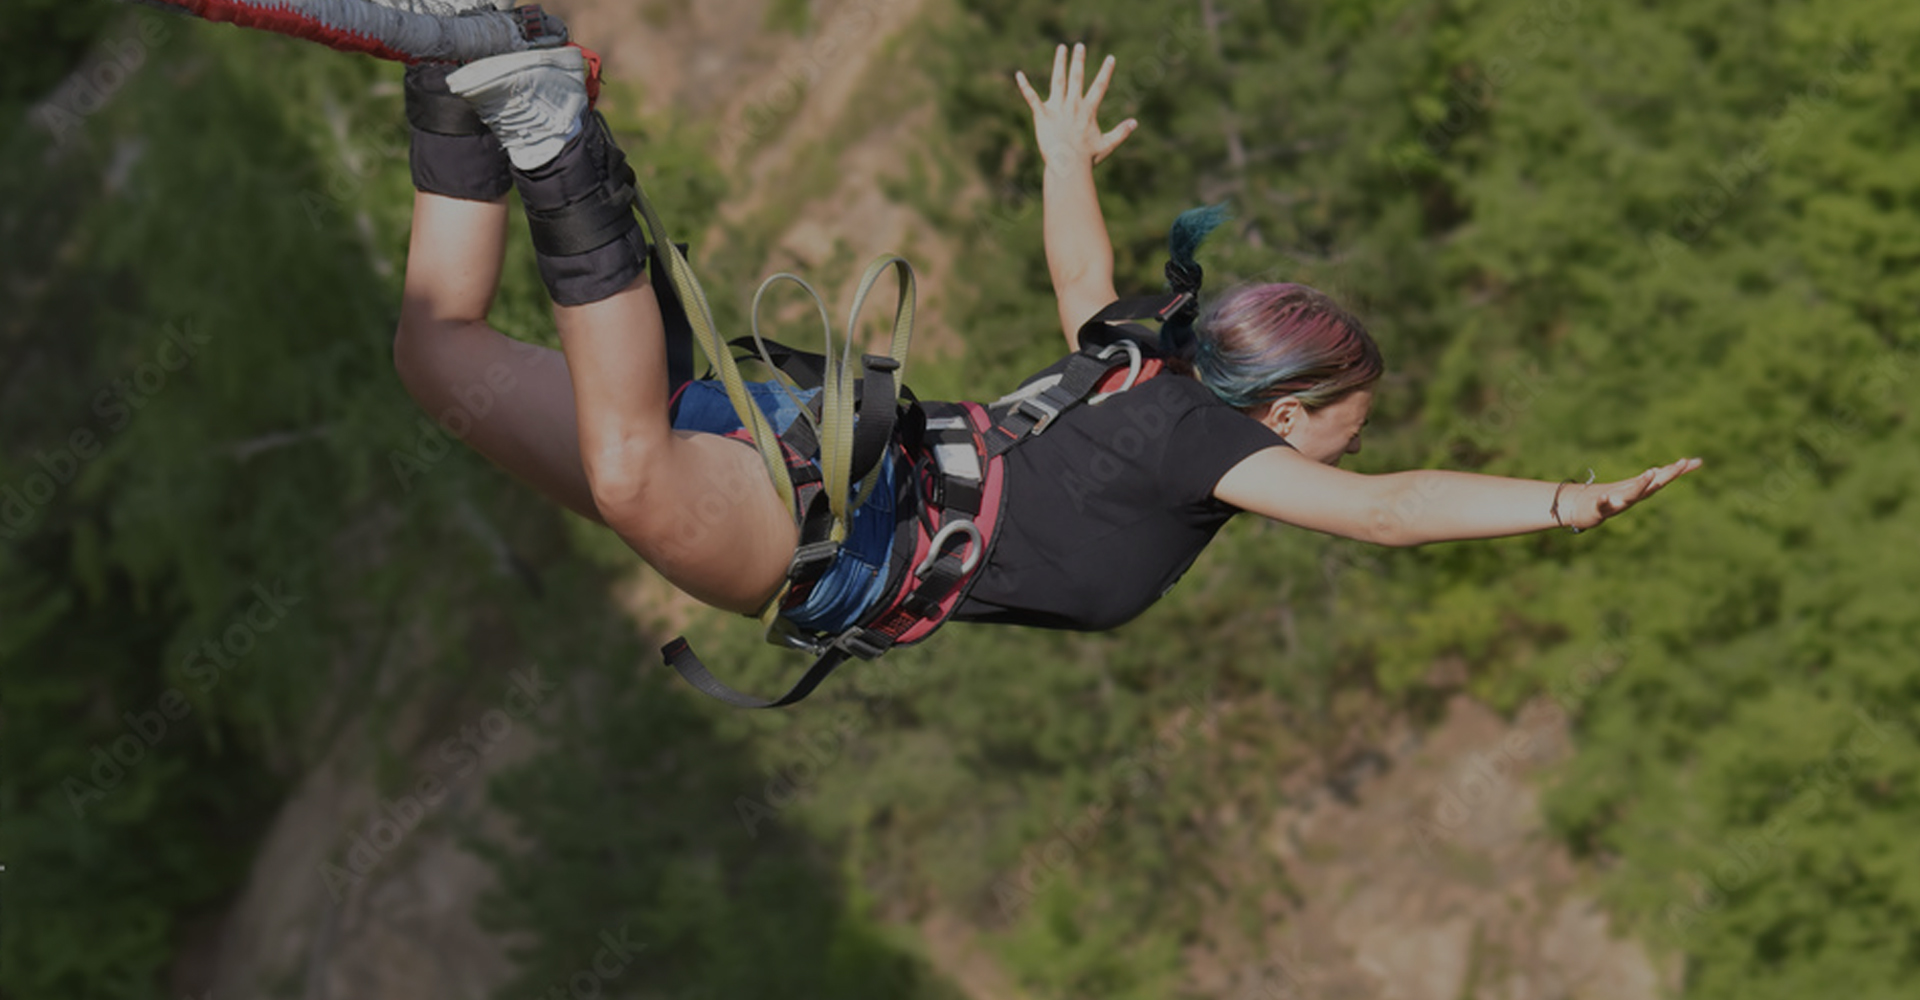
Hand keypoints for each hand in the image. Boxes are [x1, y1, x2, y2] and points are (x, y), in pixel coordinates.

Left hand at [1015, 43, 1137, 169]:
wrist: (1067, 166)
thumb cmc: (1086, 158)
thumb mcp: (1107, 144)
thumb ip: (1121, 132)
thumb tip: (1135, 123)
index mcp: (1088, 110)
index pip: (1099, 86)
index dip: (1106, 71)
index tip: (1110, 58)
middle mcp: (1073, 105)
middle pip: (1077, 77)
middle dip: (1078, 60)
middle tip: (1079, 46)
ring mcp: (1057, 108)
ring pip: (1057, 80)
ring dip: (1059, 63)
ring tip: (1061, 48)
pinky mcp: (1042, 115)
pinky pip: (1031, 97)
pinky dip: (1024, 86)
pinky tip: (1019, 75)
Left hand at [1562, 458, 1703, 529]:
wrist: (1584, 511)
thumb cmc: (1610, 498)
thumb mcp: (1630, 487)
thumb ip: (1646, 480)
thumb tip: (1662, 470)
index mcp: (1640, 490)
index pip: (1662, 478)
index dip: (1678, 471)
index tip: (1695, 461)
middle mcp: (1632, 497)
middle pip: (1653, 486)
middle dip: (1668, 475)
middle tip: (1683, 462)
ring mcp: (1616, 504)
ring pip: (1631, 495)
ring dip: (1641, 485)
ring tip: (1649, 472)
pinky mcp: (1599, 509)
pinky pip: (1602, 506)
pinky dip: (1605, 502)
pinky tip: (1605, 497)